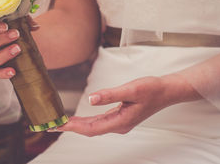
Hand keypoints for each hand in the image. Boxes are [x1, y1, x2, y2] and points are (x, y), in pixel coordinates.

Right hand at [0, 17, 39, 78]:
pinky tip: (12, 71)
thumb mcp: (9, 17)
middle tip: (15, 34)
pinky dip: (3, 73)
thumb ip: (21, 19)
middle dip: (0, 39)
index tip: (4, 26)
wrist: (6, 36)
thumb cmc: (4, 24)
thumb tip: (35, 26)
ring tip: (17, 48)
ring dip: (3, 54)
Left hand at [55, 75, 200, 135]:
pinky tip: (79, 119)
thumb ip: (110, 95)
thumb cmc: (151, 89)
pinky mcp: (120, 117)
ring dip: (77, 125)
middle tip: (52, 126)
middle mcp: (118, 125)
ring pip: (94, 127)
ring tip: (61, 123)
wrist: (167, 91)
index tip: (58, 125)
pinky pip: (99, 122)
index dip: (73, 127)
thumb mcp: (131, 89)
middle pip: (90, 130)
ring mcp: (119, 122)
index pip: (91, 128)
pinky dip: (86, 121)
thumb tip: (90, 99)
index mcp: (120, 122)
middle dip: (71, 128)